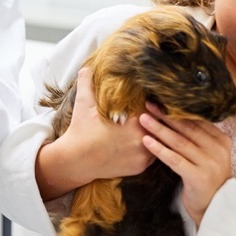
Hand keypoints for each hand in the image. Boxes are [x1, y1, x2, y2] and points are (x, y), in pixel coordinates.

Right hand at [35, 66, 155, 199]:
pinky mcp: (140, 167)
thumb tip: (87, 67)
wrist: (76, 161)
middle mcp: (142, 140)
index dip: (153, 104)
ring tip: (155, 128)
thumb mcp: (84, 104)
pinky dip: (151, 149)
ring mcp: (142, 156)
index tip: (150, 101)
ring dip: (157, 135)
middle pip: (159, 125)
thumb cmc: (80, 131)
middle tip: (156, 113)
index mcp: (133, 122)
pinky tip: (147, 142)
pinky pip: (153, 155)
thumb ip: (87, 83)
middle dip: (156, 120)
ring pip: (159, 141)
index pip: (154, 109)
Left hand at [140, 104, 232, 225]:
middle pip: (187, 128)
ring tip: (143, 119)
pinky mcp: (198, 177)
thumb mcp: (206, 154)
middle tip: (148, 104)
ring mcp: (209, 164)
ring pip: (179, 142)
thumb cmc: (205, 177)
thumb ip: (196, 137)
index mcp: (221, 140)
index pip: (196, 120)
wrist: (215, 207)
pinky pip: (175, 160)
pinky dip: (160, 149)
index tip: (159, 100)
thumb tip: (173, 114)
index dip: (176, 110)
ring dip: (159, 129)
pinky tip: (146, 141)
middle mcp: (217, 150)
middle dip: (165, 115)